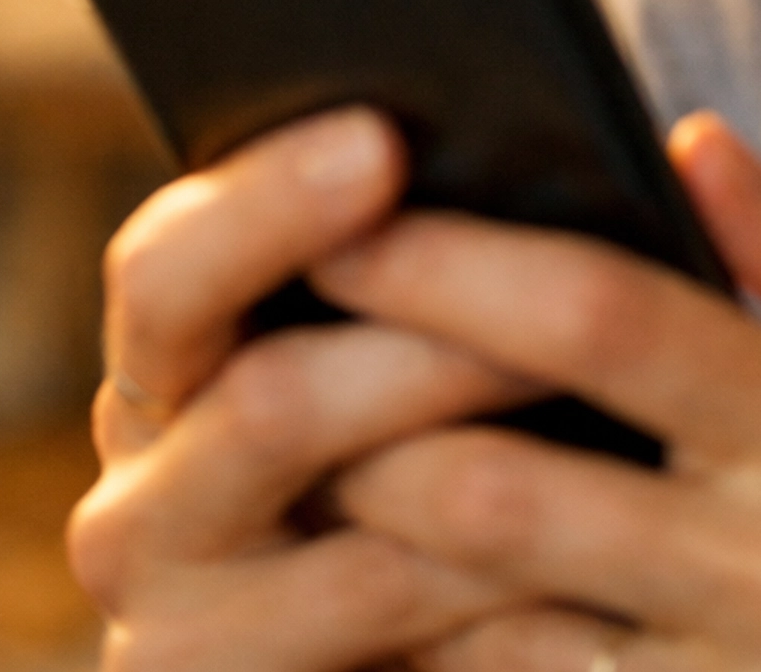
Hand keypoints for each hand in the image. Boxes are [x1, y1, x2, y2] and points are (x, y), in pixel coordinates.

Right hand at [69, 108, 548, 671]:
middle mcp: (139, 497)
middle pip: (268, 399)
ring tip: (621, 419)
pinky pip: (398, 633)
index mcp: (163, 363)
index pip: (168, 264)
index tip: (383, 139)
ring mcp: (176, 628)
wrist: (384, 663)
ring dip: (500, 470)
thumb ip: (413, 251)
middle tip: (561, 305)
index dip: (272, 202)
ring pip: (360, 528)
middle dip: (429, 344)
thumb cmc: (417, 457)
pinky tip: (604, 561)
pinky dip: (508, 591)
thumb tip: (584, 147)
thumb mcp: (389, 353)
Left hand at [319, 116, 760, 671]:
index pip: (611, 317)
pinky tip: (400, 603)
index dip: (461, 262)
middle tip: (268, 353)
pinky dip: (454, 656)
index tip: (355, 215)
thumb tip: (689, 135)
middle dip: (364, 415)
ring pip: (492, 621)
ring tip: (299, 475)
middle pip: (507, 483)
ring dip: (380, 549)